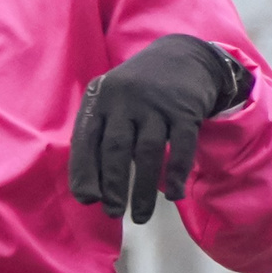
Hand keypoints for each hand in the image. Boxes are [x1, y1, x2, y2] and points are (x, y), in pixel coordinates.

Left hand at [68, 35, 246, 222]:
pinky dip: (176, 174)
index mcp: (101, 99)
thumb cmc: (138, 91)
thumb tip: (88, 190)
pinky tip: (173, 195)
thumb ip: (99, 136)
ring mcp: (157, 103)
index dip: (85, 171)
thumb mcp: (111, 100)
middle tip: (112, 213)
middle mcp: (126, 99)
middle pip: (116, 148)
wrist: (183, 56)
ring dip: (142, 189)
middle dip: (112, 185)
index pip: (87, 140)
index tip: (87, 200)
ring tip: (139, 216)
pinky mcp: (185, 109)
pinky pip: (181, 146)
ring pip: (147, 152)